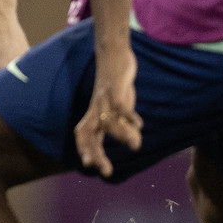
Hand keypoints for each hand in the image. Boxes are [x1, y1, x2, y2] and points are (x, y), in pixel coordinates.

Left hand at [75, 39, 141, 172]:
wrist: (113, 52)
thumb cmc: (115, 83)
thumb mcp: (119, 106)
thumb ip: (125, 125)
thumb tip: (134, 145)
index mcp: (94, 111)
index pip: (84, 133)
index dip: (84, 148)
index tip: (88, 165)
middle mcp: (96, 106)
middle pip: (90, 132)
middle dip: (96, 152)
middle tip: (106, 171)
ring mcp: (105, 97)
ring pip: (108, 121)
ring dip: (120, 135)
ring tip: (135, 146)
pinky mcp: (116, 86)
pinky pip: (120, 104)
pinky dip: (128, 115)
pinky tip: (138, 123)